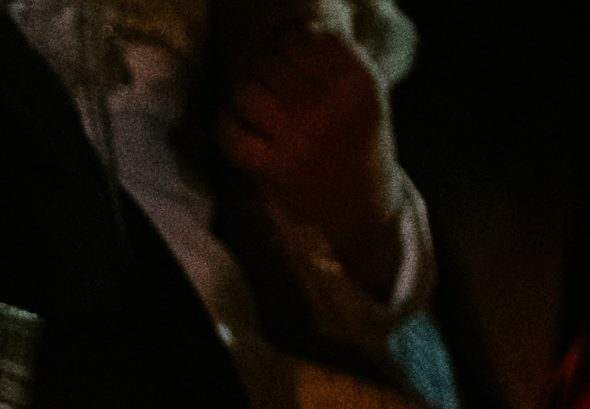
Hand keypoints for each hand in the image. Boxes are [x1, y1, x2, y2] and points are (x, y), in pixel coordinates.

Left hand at [218, 20, 407, 292]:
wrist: (361, 203)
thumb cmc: (357, 139)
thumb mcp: (363, 92)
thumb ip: (334, 58)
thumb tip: (294, 25)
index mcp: (358, 84)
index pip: (311, 40)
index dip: (290, 39)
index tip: (287, 52)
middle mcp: (330, 109)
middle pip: (272, 63)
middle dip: (262, 66)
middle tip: (266, 80)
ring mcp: (301, 140)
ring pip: (247, 93)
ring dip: (242, 92)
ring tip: (253, 100)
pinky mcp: (275, 169)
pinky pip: (232, 135)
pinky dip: (226, 125)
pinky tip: (236, 124)